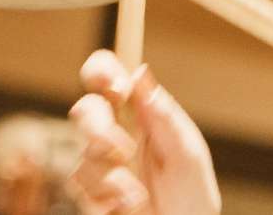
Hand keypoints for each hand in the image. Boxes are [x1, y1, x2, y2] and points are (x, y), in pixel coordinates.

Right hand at [67, 50, 219, 213]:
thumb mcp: (187, 155)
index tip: (117, 87)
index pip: (109, 78)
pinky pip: (80, 185)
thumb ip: (164, 117)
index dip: (103, 71)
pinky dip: (106, 197)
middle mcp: (116, 134)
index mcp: (140, 116)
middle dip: (99, 128)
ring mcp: (100, 164)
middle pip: (85, 109)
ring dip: (112, 177)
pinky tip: (127, 207)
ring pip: (84, 153)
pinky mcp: (89, 192)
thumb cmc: (192, 198)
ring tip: (138, 196)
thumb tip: (140, 73)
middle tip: (122, 150)